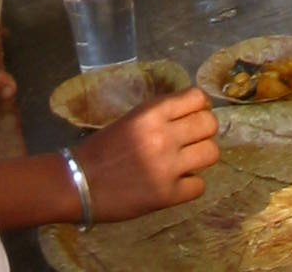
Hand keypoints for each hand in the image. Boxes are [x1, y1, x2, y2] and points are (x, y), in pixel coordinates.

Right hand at [78, 90, 220, 222]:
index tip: (194, 113)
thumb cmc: (102, 147)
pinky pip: (200, 186)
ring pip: (212, 153)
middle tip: (193, 138)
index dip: (200, 105)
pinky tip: (178, 183)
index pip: (197, 97)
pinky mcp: (168, 195)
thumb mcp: (132, 119)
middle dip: (205, 130)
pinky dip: (191, 184)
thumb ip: (160, 115)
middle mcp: (164, 136)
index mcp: (151, 113)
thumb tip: (190, 114)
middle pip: (210, 124)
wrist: (79, 183)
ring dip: (202, 156)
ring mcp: (168, 167)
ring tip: (188, 161)